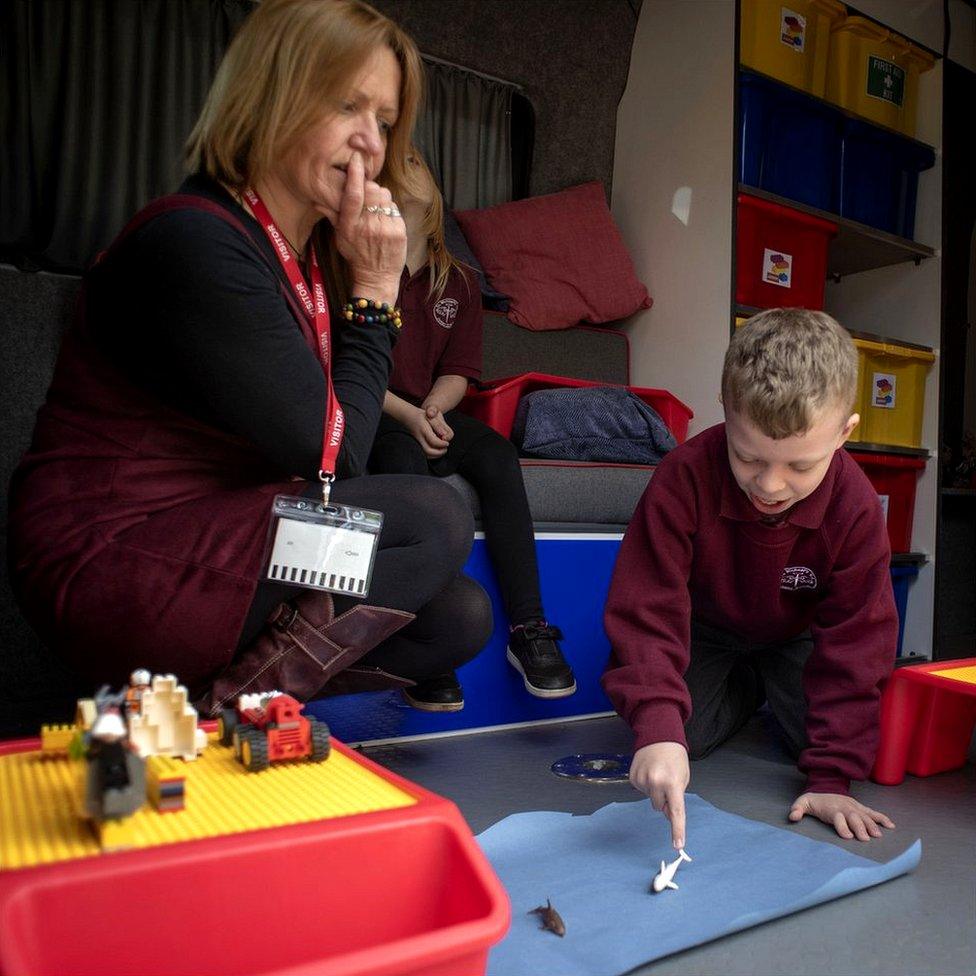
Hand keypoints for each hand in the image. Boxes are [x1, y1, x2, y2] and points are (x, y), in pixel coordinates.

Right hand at [321, 152, 405, 306]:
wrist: (377, 278)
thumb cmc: (356, 255)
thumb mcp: (340, 237)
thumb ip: (332, 216)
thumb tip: (317, 200)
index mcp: (350, 225)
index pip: (352, 194)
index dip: (355, 174)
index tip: (356, 159)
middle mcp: (367, 226)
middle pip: (372, 189)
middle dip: (370, 188)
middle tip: (368, 197)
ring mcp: (385, 229)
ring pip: (385, 195)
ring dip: (381, 198)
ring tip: (376, 211)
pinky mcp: (399, 232)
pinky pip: (395, 208)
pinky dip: (390, 210)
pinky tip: (385, 220)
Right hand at [404, 405, 450, 458]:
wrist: (407, 416)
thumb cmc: (421, 415)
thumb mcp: (431, 415)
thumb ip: (438, 425)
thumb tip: (444, 436)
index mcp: (424, 429)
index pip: (434, 441)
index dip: (442, 444)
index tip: (447, 442)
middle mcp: (419, 437)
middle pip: (429, 451)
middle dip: (440, 452)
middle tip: (445, 447)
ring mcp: (417, 442)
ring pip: (426, 455)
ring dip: (437, 455)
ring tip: (442, 449)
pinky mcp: (417, 445)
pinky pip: (424, 454)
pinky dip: (432, 454)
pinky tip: (437, 449)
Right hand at [630, 742, 689, 848]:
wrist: (658, 736)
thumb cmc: (674, 757)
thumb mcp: (683, 776)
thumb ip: (677, 796)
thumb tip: (666, 813)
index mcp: (672, 783)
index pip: (676, 812)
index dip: (677, 830)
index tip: (678, 845)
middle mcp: (655, 782)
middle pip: (659, 806)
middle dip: (664, 799)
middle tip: (667, 782)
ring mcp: (642, 780)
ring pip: (650, 799)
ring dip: (654, 791)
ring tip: (657, 773)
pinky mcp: (633, 777)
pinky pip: (641, 790)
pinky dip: (646, 785)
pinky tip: (649, 771)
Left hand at [788, 792, 894, 841]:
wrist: (824, 787)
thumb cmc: (814, 801)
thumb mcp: (802, 803)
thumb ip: (797, 809)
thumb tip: (792, 817)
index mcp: (831, 808)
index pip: (837, 817)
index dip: (841, 826)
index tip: (847, 836)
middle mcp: (844, 807)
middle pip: (853, 817)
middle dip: (859, 827)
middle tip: (864, 839)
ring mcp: (854, 807)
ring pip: (865, 815)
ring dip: (872, 825)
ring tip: (878, 835)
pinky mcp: (860, 807)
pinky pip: (873, 812)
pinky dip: (882, 818)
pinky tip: (891, 825)